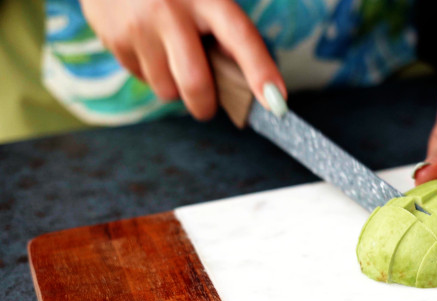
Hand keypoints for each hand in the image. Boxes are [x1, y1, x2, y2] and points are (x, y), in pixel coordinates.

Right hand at [80, 0, 285, 119]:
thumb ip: (223, 29)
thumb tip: (243, 79)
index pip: (240, 38)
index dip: (260, 71)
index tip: (276, 101)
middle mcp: (170, 10)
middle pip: (196, 82)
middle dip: (206, 105)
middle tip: (208, 106)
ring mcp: (139, 26)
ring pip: (167, 89)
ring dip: (175, 88)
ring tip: (173, 60)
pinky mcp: (113, 37)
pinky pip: (142, 78)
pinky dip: (152, 74)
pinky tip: (149, 47)